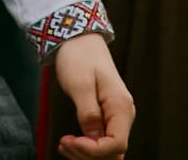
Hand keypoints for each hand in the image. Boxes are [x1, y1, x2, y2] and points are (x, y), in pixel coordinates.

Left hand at [54, 32, 133, 157]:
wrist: (79, 40)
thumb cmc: (79, 57)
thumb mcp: (80, 84)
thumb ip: (88, 113)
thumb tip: (92, 138)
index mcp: (121, 106)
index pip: (115, 144)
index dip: (93, 150)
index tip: (70, 140)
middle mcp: (123, 115)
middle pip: (113, 153)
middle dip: (88, 156)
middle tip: (63, 143)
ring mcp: (116, 117)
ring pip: (108, 151)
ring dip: (86, 155)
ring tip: (64, 143)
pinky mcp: (107, 118)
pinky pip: (102, 142)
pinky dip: (87, 148)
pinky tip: (70, 143)